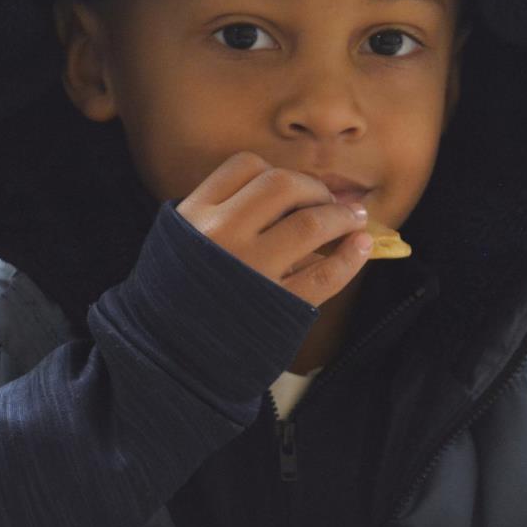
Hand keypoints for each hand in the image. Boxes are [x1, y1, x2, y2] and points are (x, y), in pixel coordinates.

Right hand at [176, 151, 371, 306]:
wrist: (165, 359)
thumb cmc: (175, 300)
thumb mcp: (179, 245)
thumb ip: (216, 216)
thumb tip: (283, 199)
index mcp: (195, 215)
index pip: (245, 167)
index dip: (277, 172)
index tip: (293, 188)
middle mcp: (221, 235)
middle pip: (281, 185)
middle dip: (314, 189)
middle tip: (329, 201)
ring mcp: (251, 270)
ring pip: (310, 224)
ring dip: (341, 217)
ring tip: (354, 219)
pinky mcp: (276, 306)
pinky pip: (324, 275)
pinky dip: (350, 257)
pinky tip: (361, 246)